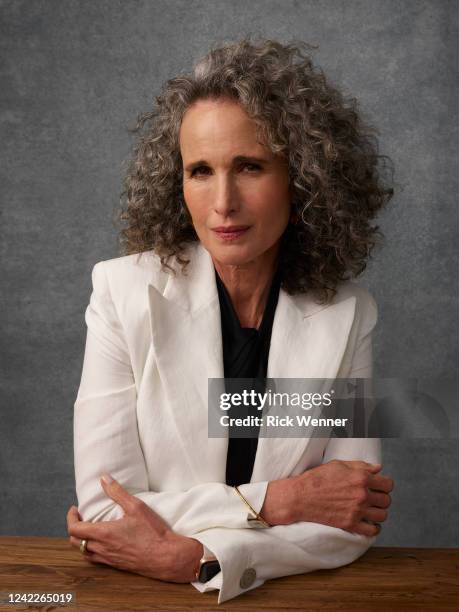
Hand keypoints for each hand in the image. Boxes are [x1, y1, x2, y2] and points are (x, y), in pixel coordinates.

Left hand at [67, 474, 203, 582]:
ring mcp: (108, 559)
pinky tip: (102, 543)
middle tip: (81, 516)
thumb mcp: (136, 506)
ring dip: (81, 540)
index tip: (74, 508)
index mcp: (103, 533)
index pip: (74, 529)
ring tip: (89, 528)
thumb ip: (118, 492)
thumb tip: (104, 478)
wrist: (165, 557)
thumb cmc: (152, 532)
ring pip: (83, 552)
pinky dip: (91, 550)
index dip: (70, 518)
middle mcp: (102, 548)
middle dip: (73, 528)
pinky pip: (95, 559)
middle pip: (75, 542)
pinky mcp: (116, 565)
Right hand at [261, 460, 393, 536]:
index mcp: (361, 477)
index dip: (385, 485)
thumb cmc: (318, 478)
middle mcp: (362, 494)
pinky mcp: (351, 524)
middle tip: (374, 498)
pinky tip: (369, 522)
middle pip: (386, 500)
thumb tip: (378, 468)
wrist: (301, 496)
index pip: (388, 484)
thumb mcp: (339, 465)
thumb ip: (361, 466)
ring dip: (379, 512)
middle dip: (382, 498)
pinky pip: (372, 530)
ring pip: (382, 515)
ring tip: (371, 510)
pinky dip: (374, 528)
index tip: (380, 486)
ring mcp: (357, 510)